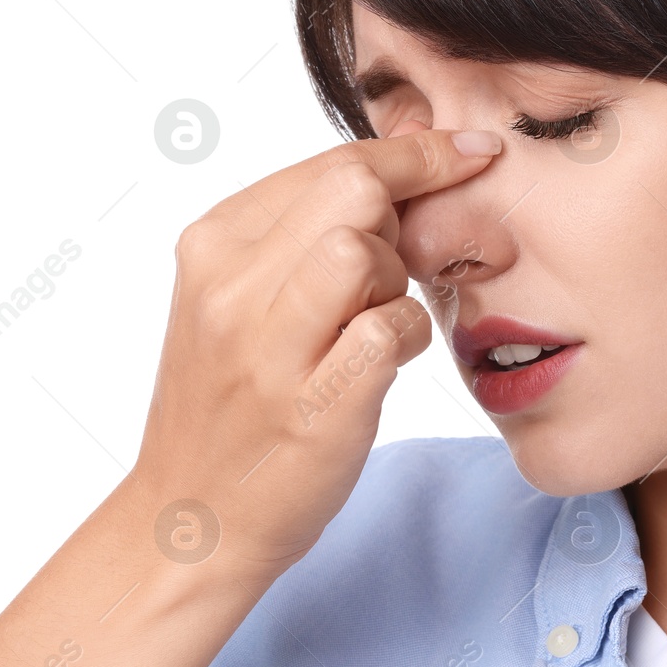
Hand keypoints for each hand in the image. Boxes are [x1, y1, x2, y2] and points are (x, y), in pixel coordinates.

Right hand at [128, 127, 502, 575]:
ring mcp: (266, 351)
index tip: (474, 150)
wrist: (192, 515)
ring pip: (365, 252)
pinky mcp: (312, 409)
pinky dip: (407, 338)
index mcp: (211, 243)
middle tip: (392, 273)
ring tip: (368, 327)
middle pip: (354, 190)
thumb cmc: (233, 403)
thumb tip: (402, 171)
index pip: (331, 161)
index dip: (416, 153)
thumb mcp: (237, 299)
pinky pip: (392, 329)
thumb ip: (299, 233)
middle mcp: (227, 287)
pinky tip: (382, 365)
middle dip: (401, 218)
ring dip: (396, 283)